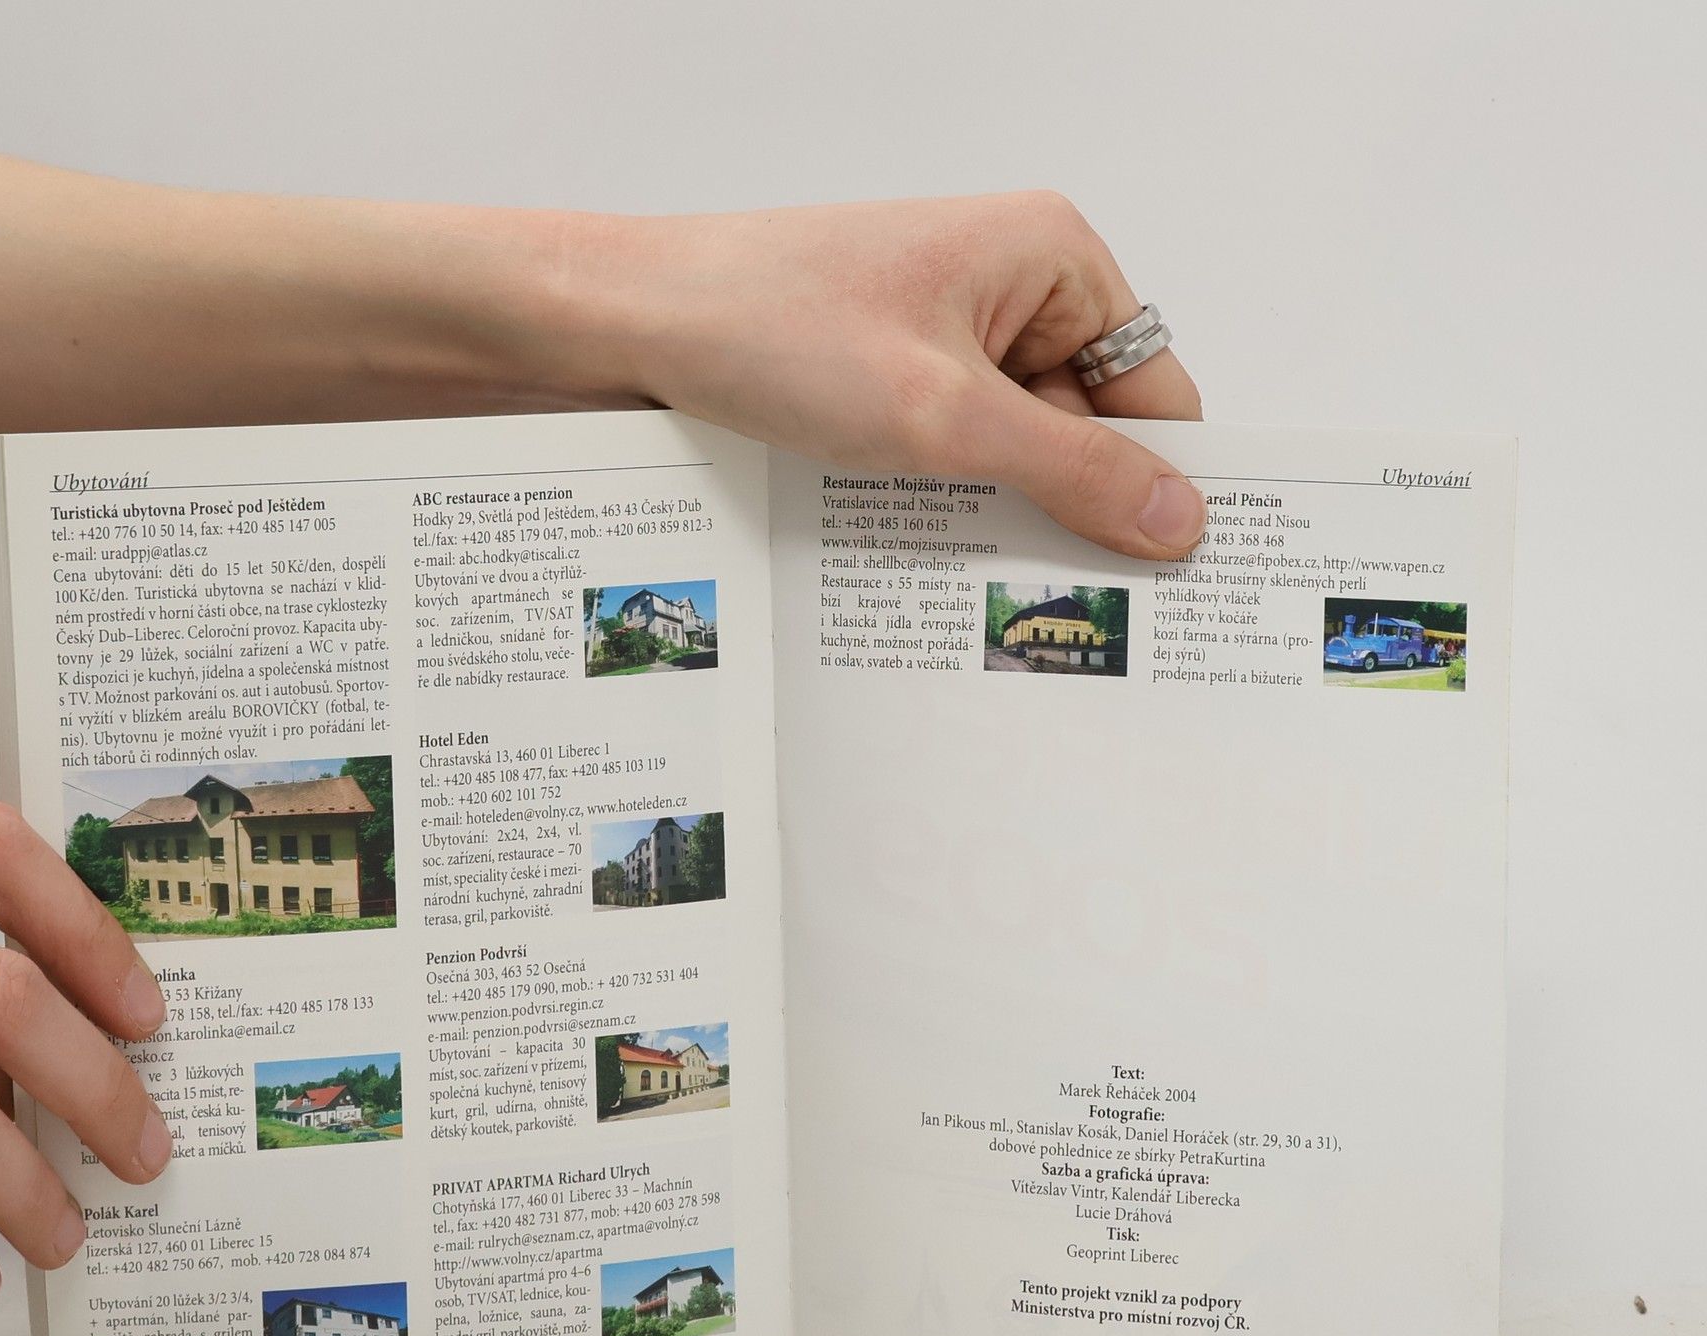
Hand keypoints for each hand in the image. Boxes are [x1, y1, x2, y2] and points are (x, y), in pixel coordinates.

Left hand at [600, 193, 1206, 559]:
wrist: (632, 324)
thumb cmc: (772, 326)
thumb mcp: (943, 415)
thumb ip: (1070, 470)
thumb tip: (1178, 518)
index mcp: (1050, 258)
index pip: (1152, 388)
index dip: (1159, 481)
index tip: (1166, 576)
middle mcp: (1007, 289)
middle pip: (1086, 428)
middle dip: (1073, 508)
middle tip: (1069, 602)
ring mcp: (945, 336)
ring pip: (1014, 452)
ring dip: (1000, 513)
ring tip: (979, 573)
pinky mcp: (892, 379)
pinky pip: (952, 456)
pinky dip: (946, 505)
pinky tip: (925, 551)